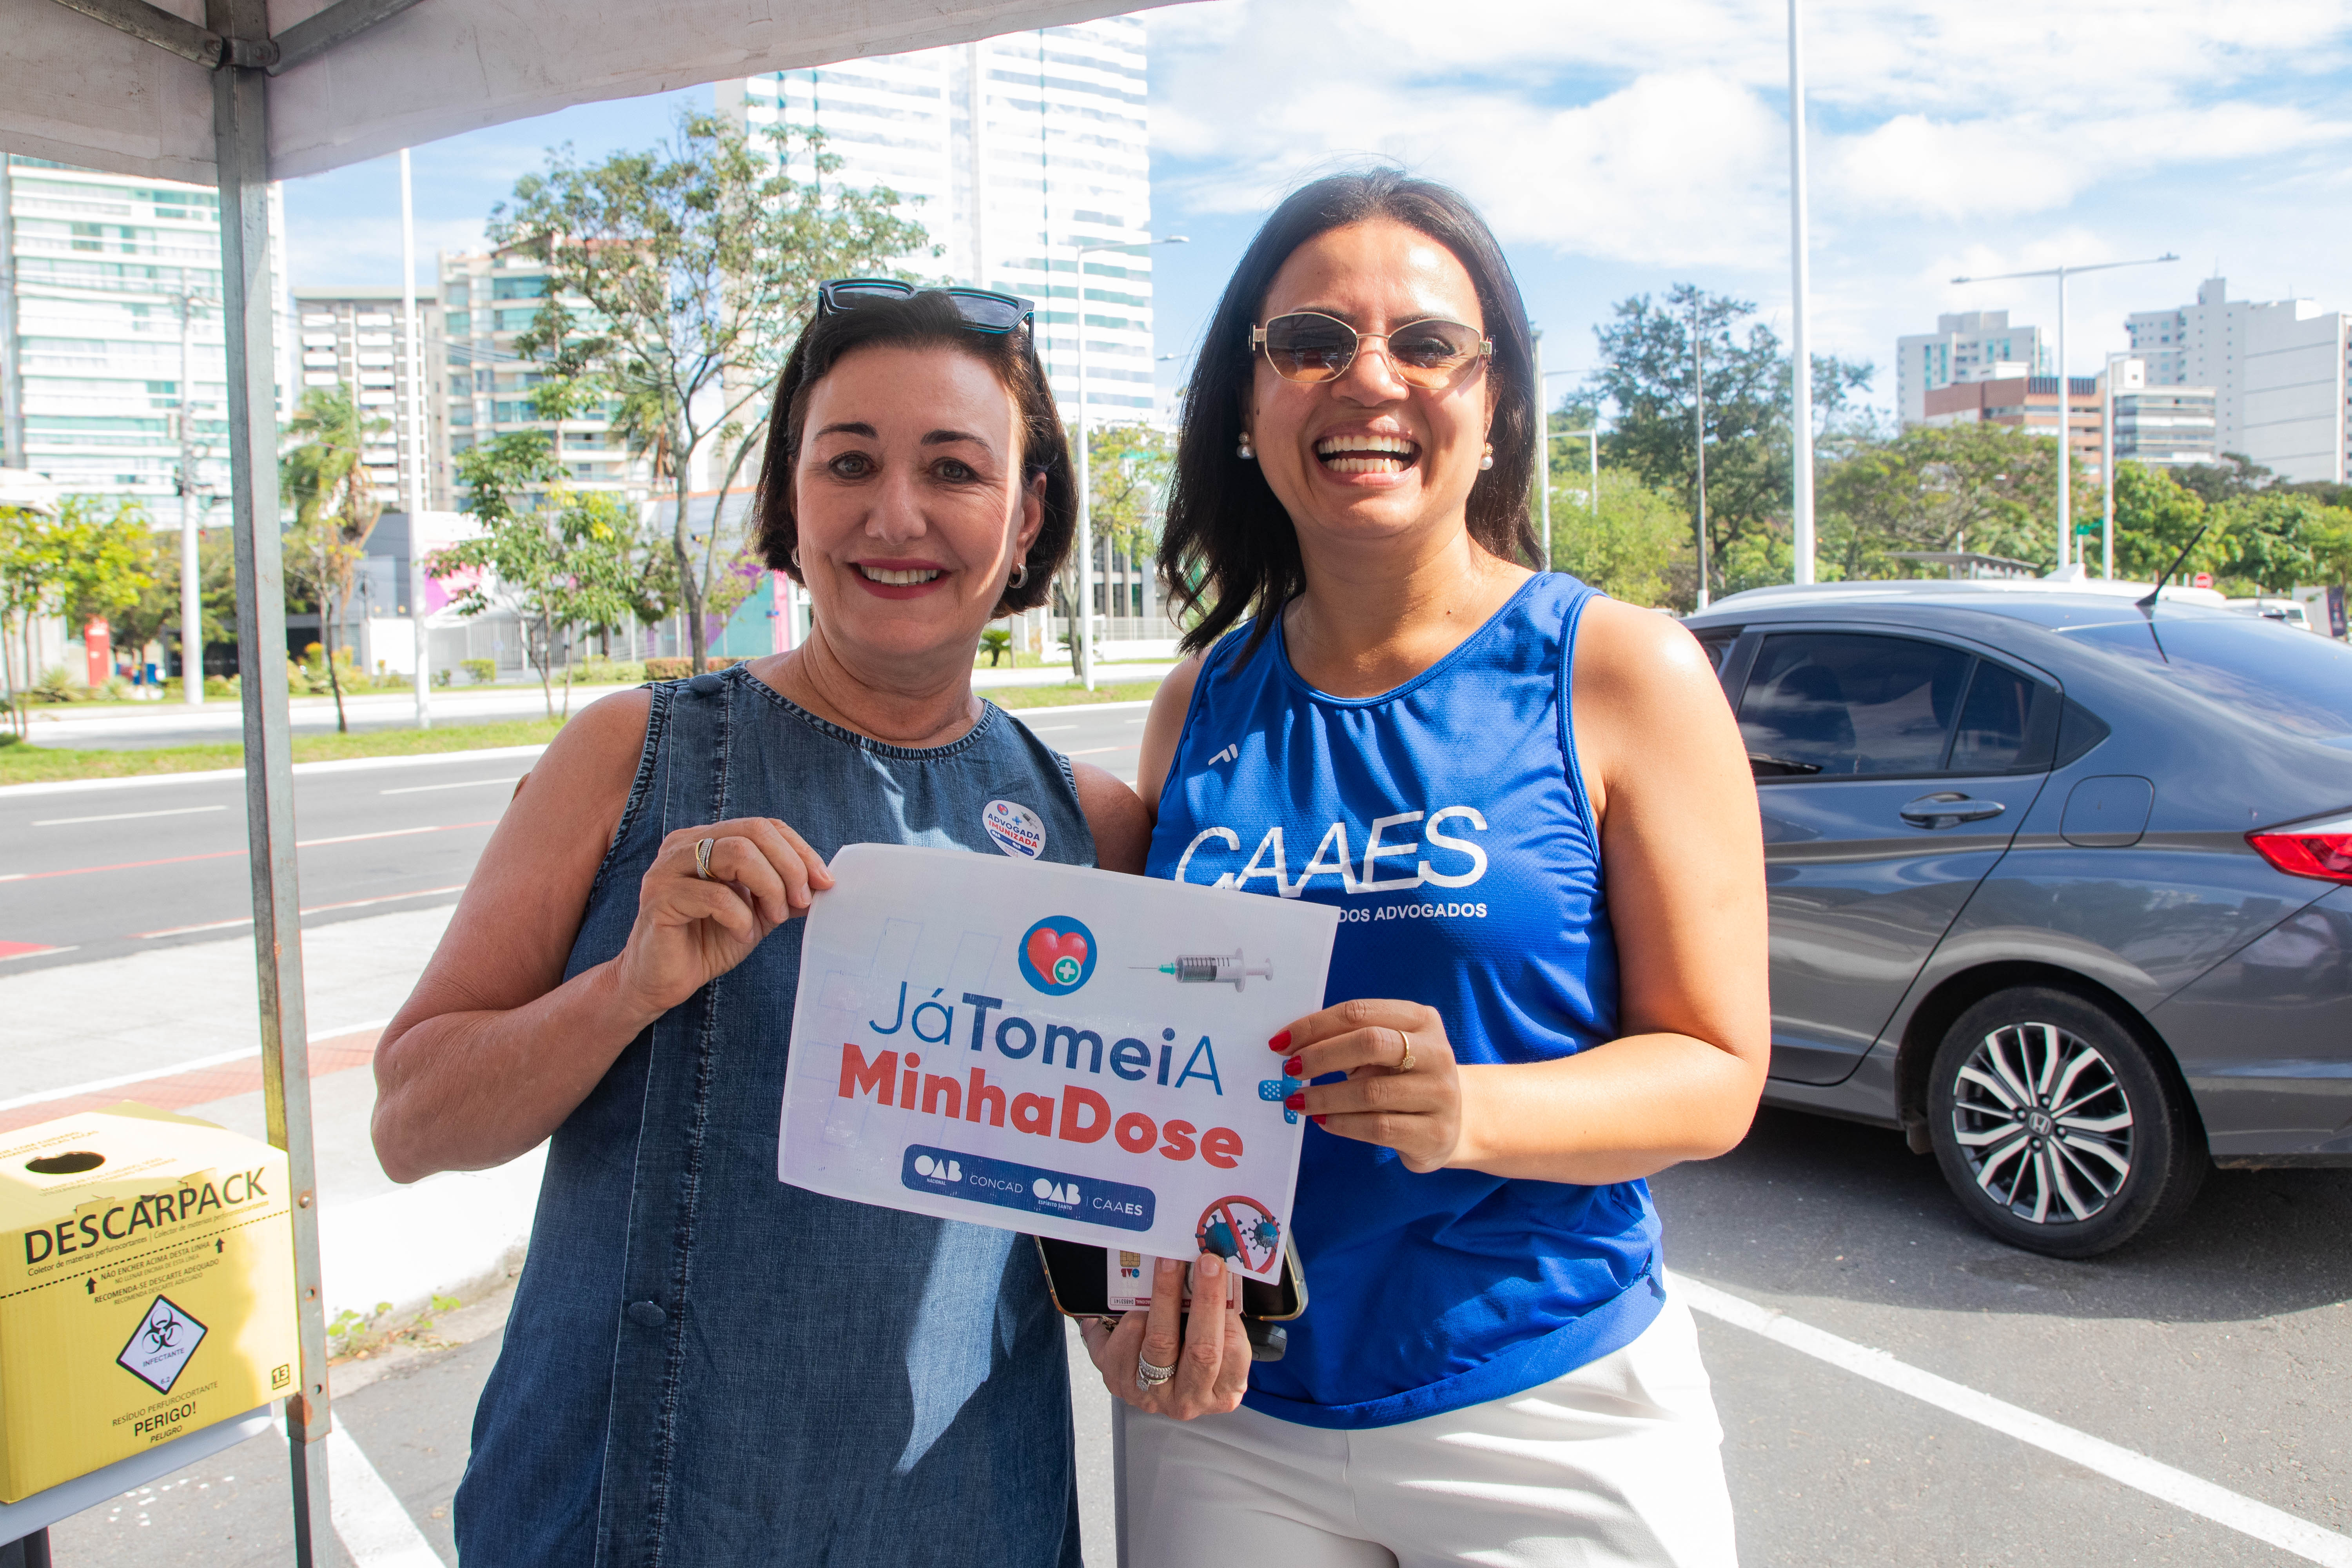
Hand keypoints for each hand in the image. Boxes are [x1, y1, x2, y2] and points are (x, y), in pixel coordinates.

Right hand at [608, 818, 833, 1018]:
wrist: (660, 981)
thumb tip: (821, 882)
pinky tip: (742, 936)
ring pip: (737, 854)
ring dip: (769, 887)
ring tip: (773, 918)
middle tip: (801, 902)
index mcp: (707, 839)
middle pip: (753, 831)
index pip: (763, 826)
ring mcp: (668, 867)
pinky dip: (740, 918)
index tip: (824, 882)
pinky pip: (716, 896)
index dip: (799, 850)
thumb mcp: (756, 913)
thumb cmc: (706, 943)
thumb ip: (782, 892)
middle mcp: (684, 844)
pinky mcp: (659, 897)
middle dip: (790, 866)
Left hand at [1079, 1253, 1249, 1420]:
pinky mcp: (1119, 1384)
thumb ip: (1220, 1316)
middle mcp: (1188, 1402)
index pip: (1232, 1352)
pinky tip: (1136, 1303)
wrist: (1147, 1370)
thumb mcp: (1216, 1340)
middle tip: (1203, 1262)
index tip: (1218, 1270)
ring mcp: (1152, 1397)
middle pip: (1201, 1351)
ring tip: (1167, 1265)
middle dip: (1204, 1301)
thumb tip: (1217, 1271)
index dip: (1225, 1311)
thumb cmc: (1190, 1347)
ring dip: (1165, 1298)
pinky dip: (1131, 1319)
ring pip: (1160, 1345)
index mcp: (1222, 1393)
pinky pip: (1124, 1347)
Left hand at [1276, 999, 1461, 1172]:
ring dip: (1325, 1095)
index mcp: (1421, 1020)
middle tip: (1290, 1068)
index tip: (1281, 1041)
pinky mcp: (1435, 1133)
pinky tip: (1322, 1120)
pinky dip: (1343, 1124)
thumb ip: (1350, 1041)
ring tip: (1296, 1100)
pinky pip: (1378, 1127)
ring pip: (1371, 1091)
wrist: (1457, 1122)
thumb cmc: (1405, 1078)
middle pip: (1371, 1043)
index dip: (1315, 1026)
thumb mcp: (1387, 1051)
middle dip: (1321, 1055)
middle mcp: (1436, 1053)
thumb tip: (1291, 1046)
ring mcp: (1440, 1094)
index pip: (1360, 1013)